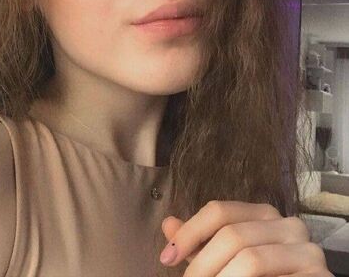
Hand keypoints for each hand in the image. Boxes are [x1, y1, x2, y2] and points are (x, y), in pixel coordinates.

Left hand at [160, 200, 333, 276]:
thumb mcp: (225, 257)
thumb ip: (200, 241)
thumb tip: (168, 224)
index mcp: (264, 214)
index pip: (219, 210)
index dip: (189, 232)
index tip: (167, 258)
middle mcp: (288, 225)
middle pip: (232, 235)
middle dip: (201, 264)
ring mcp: (308, 251)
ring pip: (251, 259)